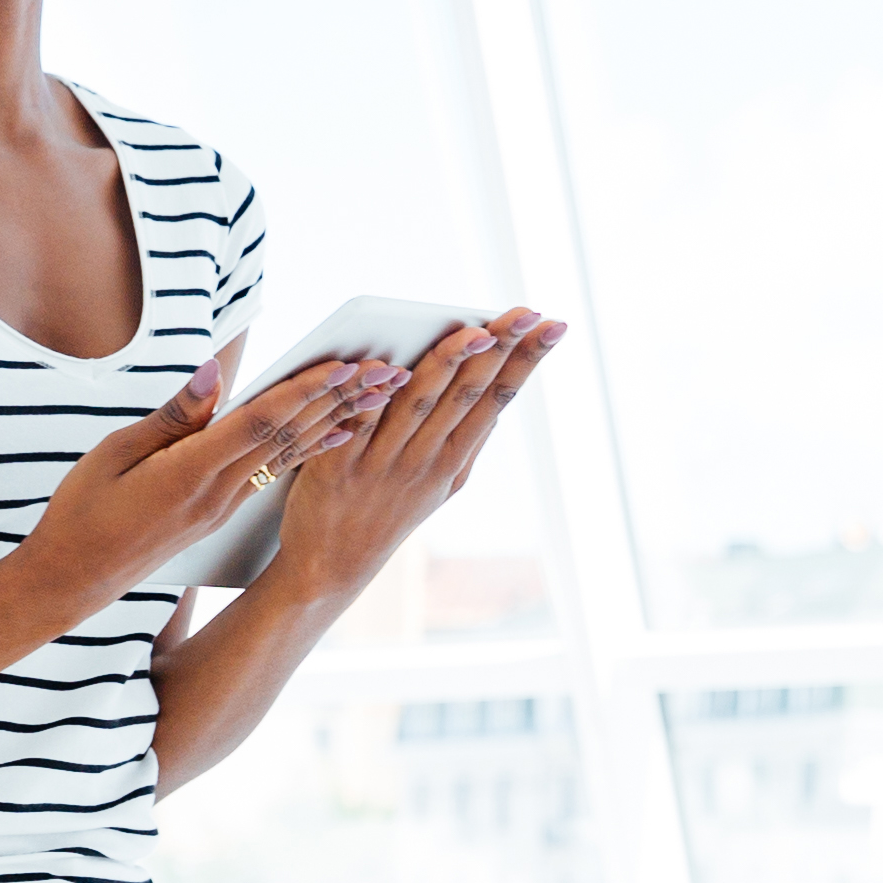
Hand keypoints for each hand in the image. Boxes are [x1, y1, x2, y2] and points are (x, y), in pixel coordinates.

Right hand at [11, 347, 404, 607]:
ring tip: (383, 393)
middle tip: (392, 370)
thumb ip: (172, 416)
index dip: (304, 392)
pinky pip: (277, 471)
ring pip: (291, 453)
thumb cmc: (83, 512)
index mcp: (190, 475)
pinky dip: (313, 447)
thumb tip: (214, 374)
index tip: (344, 364)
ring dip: (340, 418)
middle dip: (342, 400)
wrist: (75, 578)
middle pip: (290, 436)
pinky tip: (342, 433)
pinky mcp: (222, 511)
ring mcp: (224, 506)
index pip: (259, 424)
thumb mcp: (115, 455)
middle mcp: (218, 494)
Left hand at [262, 313, 560, 598]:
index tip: (552, 327)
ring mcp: (382, 464)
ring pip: (421, 403)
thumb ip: (466, 443)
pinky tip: (393, 366)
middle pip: (467, 394)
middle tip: (529, 314)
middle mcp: (423, 461)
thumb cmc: (386, 514)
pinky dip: (375, 395)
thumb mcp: (439, 487)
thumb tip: (499, 396)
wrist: (330, 568)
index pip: (496, 400)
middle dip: (501, 350)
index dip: (525, 362)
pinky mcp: (337, 467)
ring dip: (450, 365)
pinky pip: (359, 423)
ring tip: (477, 332)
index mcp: (452, 462)